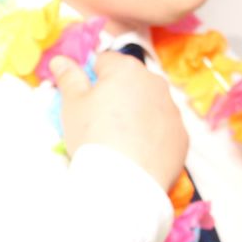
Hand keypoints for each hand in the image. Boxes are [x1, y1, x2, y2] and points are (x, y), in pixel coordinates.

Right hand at [50, 52, 187, 190]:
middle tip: (99, 121)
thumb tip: (59, 59)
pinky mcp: (182, 136)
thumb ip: (68, 77)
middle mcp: (155, 83)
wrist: (124, 182)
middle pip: (130, 81)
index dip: (91, 78)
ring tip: (118, 139)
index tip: (85, 99)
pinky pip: (163, 128)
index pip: (105, 60)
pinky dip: (151, 135)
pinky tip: (136, 152)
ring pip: (149, 104)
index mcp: (126, 69)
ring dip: (135, 113)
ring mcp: (172, 110)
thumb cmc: (93, 136)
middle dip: (116, 94)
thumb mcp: (72, 104)